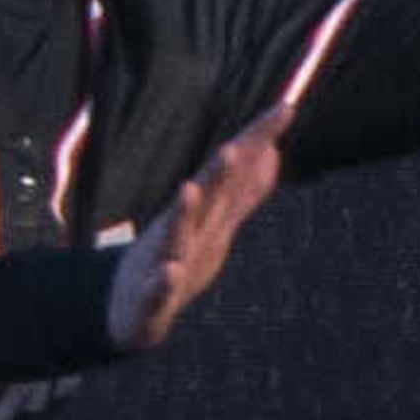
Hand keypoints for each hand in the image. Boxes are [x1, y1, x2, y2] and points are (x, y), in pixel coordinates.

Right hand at [105, 103, 291, 351]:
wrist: (133, 310)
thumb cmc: (179, 258)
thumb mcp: (218, 223)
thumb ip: (247, 189)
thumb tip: (274, 152)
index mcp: (204, 212)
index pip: (235, 171)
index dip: (259, 141)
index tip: (286, 109)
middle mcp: (185, 229)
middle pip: (206, 197)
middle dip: (218, 172)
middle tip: (233, 146)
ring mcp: (165, 260)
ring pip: (175, 235)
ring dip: (183, 213)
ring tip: (188, 189)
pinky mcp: (153, 296)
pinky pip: (158, 289)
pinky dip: (164, 281)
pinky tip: (170, 272)